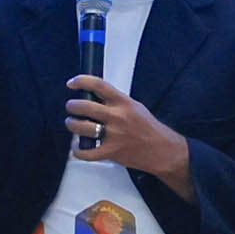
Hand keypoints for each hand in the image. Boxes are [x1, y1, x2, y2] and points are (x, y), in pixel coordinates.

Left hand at [66, 79, 188, 177]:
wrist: (163, 150)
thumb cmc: (149, 129)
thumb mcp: (135, 107)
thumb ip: (116, 102)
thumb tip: (95, 97)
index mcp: (124, 102)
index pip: (98, 85)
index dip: (81, 81)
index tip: (72, 83)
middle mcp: (118, 117)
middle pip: (85, 106)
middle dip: (72, 106)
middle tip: (71, 107)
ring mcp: (114, 135)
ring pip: (82, 127)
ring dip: (72, 124)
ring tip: (72, 124)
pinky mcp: (112, 152)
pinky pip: (87, 152)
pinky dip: (78, 150)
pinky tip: (78, 146)